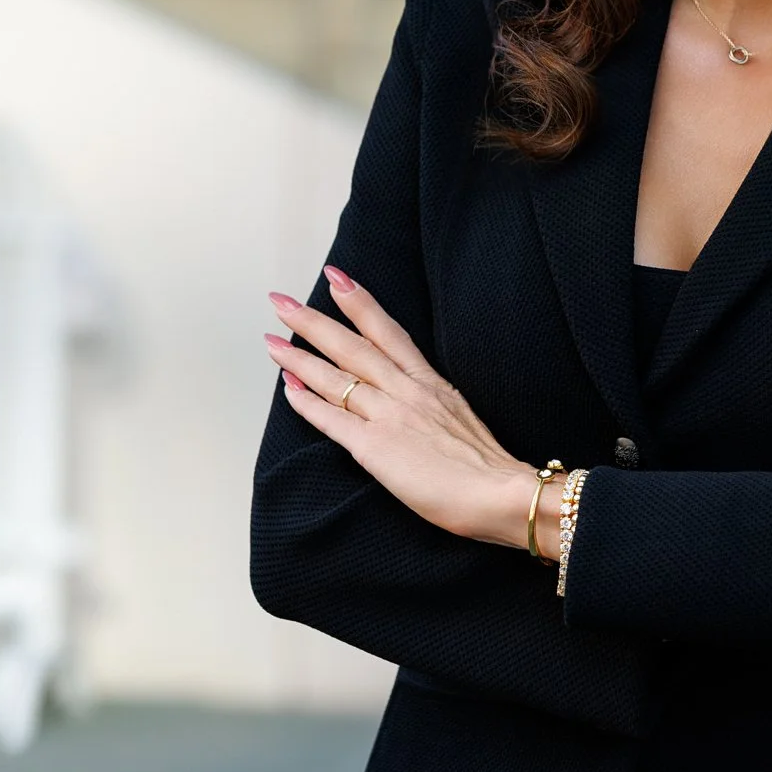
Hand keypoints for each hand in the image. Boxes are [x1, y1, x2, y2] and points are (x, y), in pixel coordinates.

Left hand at [267, 266, 542, 552]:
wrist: (499, 493)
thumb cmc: (486, 466)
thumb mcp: (460, 417)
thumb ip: (433, 404)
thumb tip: (415, 404)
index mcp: (430, 382)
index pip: (389, 332)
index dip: (360, 303)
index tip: (336, 278)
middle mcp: (407, 391)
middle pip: (352, 346)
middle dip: (314, 321)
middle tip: (282, 300)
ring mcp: (390, 416)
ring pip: (336, 377)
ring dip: (300, 356)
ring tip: (272, 339)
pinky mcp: (375, 448)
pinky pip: (332, 420)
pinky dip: (307, 402)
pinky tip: (288, 387)